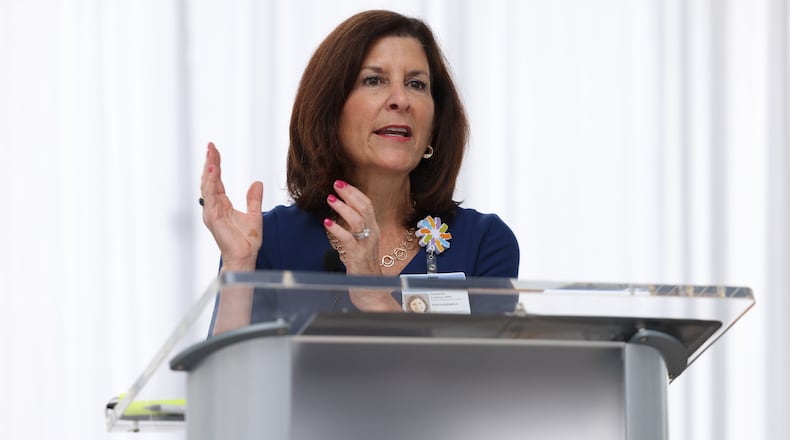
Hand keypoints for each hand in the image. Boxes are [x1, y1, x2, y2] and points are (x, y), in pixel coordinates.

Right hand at [200, 142, 262, 269]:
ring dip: (209, 168)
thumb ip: (254, 199)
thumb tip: (257, 183)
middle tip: (210, 145)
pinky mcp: (212, 217)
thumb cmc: (247, 241)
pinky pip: (211, 196)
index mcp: (221, 205)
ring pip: (208, 185)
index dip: (216, 164)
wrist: (245, 256)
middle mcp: (213, 207)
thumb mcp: (254, 215)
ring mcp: (211, 212)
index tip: (215, 149)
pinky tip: (214, 170)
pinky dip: (211, 182)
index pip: (217, 180)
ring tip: (211, 153)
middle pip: (210, 180)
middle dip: (210, 162)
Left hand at [324, 180, 381, 274]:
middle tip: (335, 184)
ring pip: (357, 220)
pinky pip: (348, 239)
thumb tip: (341, 211)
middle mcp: (372, 234)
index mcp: (373, 228)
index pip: (367, 204)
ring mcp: (366, 245)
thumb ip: (355, 228)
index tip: (342, 183)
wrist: (371, 290)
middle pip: (364, 207)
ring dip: (343, 208)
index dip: (354, 192)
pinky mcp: (358, 257)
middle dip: (349, 193)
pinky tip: (327, 222)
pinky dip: (336, 229)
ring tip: (330, 199)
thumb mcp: (361, 242)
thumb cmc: (363, 265)